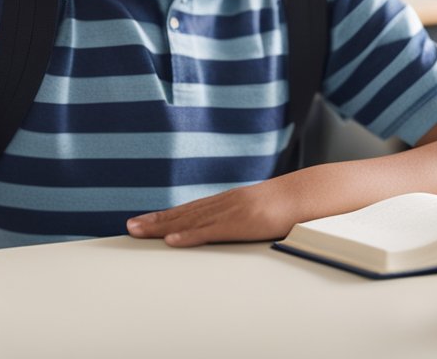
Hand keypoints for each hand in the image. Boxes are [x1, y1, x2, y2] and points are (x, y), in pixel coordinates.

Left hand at [126, 178, 297, 246]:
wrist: (307, 194)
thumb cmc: (287, 206)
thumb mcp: (260, 212)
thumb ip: (243, 219)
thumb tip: (234, 229)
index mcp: (227, 202)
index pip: (190, 210)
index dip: (165, 216)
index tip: (145, 221)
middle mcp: (223, 204)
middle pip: (183, 214)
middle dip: (155, 221)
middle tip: (129, 228)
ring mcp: (230, 213)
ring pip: (189, 221)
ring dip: (162, 227)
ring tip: (138, 232)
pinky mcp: (240, 224)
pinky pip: (210, 232)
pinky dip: (188, 236)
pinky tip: (171, 240)